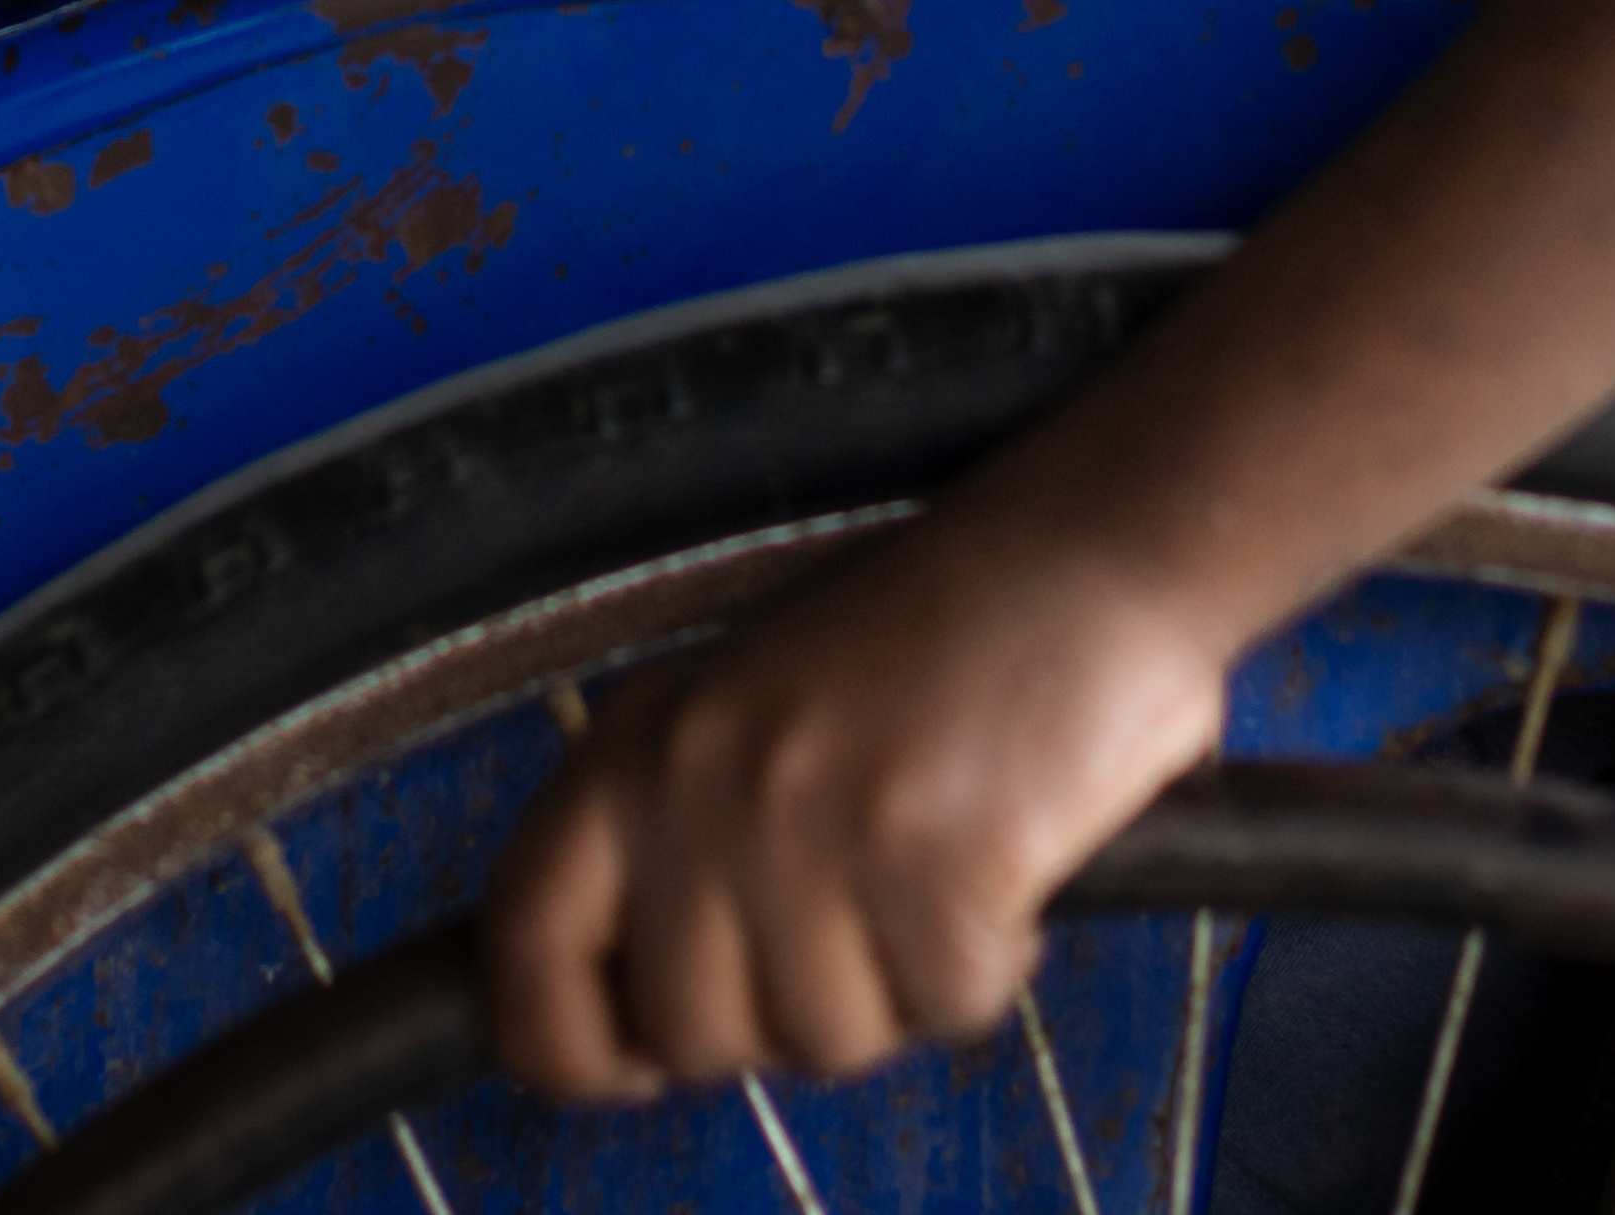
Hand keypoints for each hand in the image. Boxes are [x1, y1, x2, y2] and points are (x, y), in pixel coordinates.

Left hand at [481, 517, 1229, 1101]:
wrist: (1089, 549)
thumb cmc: (933, 634)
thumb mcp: (744, 709)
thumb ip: (670, 843)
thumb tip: (633, 1020)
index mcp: (638, 741)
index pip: (525, 947)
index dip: (567, 1042)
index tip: (632, 1064)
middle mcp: (706, 781)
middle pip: (690, 1033)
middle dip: (783, 1020)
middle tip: (855, 941)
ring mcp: (818, 822)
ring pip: (825, 1042)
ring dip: (898, 992)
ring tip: (935, 883)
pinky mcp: (937, 860)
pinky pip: (946, 1008)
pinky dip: (992, 967)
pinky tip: (1006, 877)